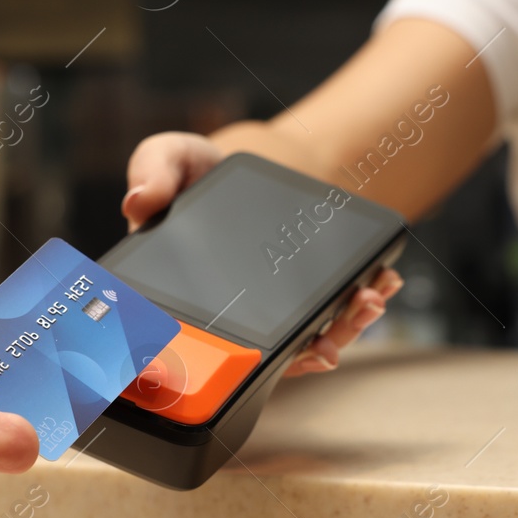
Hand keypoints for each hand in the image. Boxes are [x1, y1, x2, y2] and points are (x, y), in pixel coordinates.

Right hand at [124, 132, 403, 376]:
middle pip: (263, 353)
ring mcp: (268, 311)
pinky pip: (331, 318)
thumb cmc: (202, 168)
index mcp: (184, 293)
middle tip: (330, 341)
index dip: (229, 362)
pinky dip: (358, 308)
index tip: (257, 352)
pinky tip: (379, 287)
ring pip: (304, 342)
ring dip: (340, 332)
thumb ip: (152, 169)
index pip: (200, 339)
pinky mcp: (304, 299)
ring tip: (367, 303)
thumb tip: (138, 202)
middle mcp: (227, 313)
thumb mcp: (171, 155)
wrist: (249, 165)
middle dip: (303, 350)